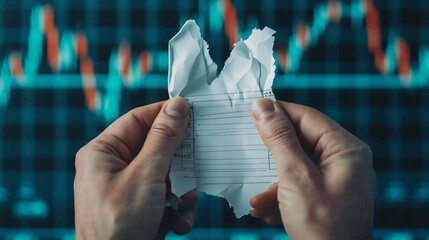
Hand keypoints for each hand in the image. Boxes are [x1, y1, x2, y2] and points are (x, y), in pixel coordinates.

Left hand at [74, 98, 197, 238]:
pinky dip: (177, 209)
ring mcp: (128, 190)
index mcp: (103, 153)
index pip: (138, 119)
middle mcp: (114, 168)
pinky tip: (179, 223)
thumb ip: (163, 139)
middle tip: (198, 160)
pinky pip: (165, 197)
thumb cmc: (117, 224)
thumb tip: (178, 106)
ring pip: (166, 174)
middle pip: (156, 148)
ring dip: (182, 190)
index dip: (165, 113)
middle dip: (179, 162)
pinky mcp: (141, 208)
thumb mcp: (145, 175)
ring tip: (185, 202)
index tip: (192, 110)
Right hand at [250, 99, 374, 238]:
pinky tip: (267, 210)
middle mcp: (345, 161)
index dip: (278, 112)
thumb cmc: (321, 226)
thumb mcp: (295, 177)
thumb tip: (264, 106)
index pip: (307, 117)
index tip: (253, 110)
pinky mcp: (328, 196)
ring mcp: (338, 180)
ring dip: (274, 182)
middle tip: (249, 152)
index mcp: (346, 150)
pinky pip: (301, 184)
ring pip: (297, 166)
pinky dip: (282, 195)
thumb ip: (279, 138)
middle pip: (301, 142)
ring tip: (257, 199)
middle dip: (273, 157)